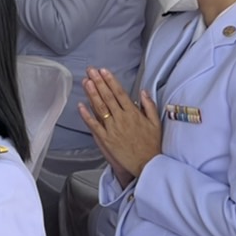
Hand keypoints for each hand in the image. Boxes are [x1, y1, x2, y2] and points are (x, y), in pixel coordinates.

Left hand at [77, 68, 160, 185]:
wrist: (147, 164)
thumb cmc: (152, 144)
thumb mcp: (155, 122)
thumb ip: (149, 106)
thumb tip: (143, 92)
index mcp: (133, 114)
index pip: (120, 93)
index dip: (111, 81)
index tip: (104, 71)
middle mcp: (122, 119)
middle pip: (108, 97)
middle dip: (99, 82)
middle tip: (91, 71)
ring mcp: (112, 129)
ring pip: (100, 108)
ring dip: (92, 94)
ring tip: (86, 82)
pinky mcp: (106, 140)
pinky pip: (94, 125)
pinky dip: (87, 115)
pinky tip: (80, 105)